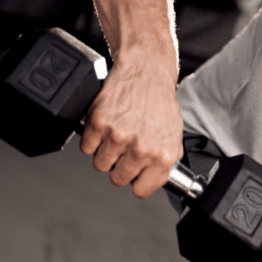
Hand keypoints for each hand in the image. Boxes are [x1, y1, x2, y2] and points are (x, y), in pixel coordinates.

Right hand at [79, 59, 183, 198]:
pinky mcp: (99, 124)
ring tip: (117, 134)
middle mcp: (142, 149)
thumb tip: (157, 177)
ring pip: (100, 165)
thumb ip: (167, 157)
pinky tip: (106, 126)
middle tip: (125, 149)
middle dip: (119, 166)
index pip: (142, 190)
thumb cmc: (160, 101)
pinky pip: (87, 148)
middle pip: (117, 179)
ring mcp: (119, 136)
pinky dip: (92, 138)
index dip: (137, 181)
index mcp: (163, 155)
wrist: (146, 71)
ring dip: (105, 152)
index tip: (135, 173)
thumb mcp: (174, 132)